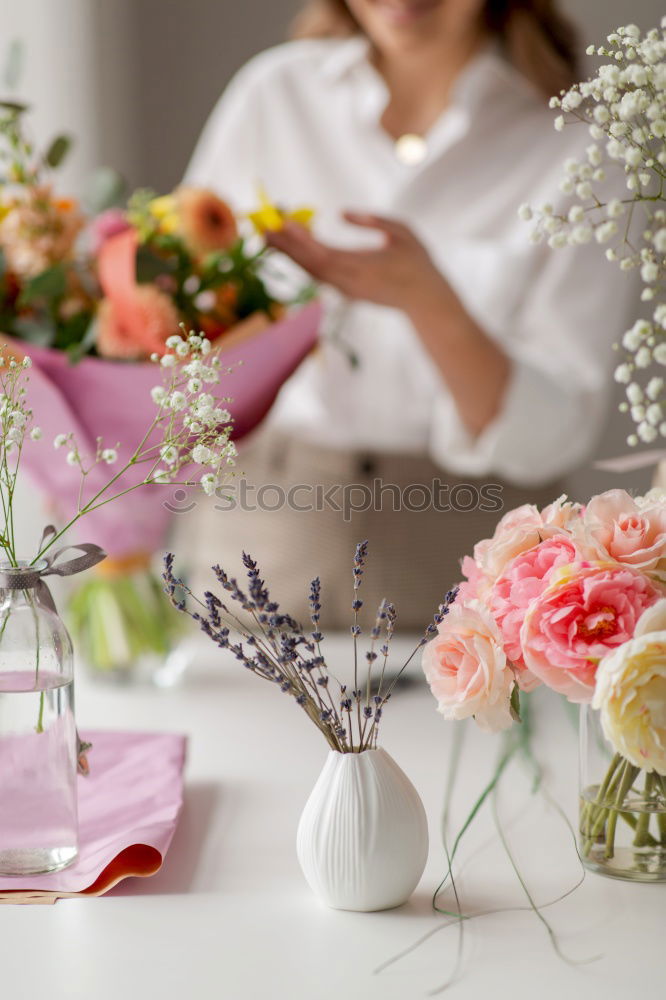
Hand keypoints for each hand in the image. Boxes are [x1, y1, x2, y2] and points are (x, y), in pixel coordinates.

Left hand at [266, 212, 442, 312]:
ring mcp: (347, 290)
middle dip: (285, 246)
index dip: (301, 240)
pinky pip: (321, 276)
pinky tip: (293, 248)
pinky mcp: (348, 293)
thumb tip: (342, 213)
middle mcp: (350, 282)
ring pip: (312, 272)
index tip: (283, 223)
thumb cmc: (419, 264)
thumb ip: (373, 221)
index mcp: (363, 267)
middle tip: (264, 226)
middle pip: (310, 265)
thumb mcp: (402, 233)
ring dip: (291, 254)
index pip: (324, 254)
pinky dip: (304, 262)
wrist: (427, 302)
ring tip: (270, 236)